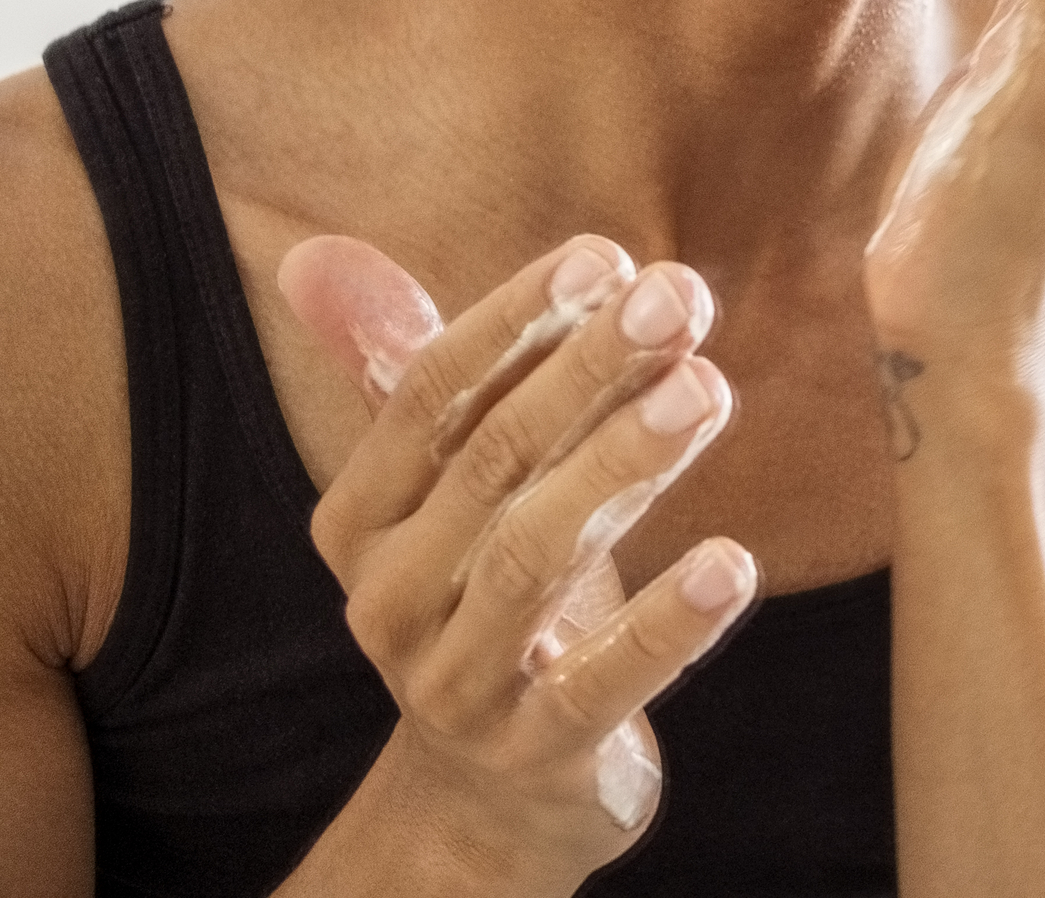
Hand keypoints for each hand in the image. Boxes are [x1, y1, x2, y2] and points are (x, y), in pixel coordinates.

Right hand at [276, 232, 754, 889]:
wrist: (491, 791)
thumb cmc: (488, 593)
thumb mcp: (448, 489)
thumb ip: (401, 372)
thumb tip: (312, 252)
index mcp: (363, 520)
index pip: (427, 399)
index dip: (514, 322)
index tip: (608, 256)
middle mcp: (389, 597)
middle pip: (489, 463)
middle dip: (588, 370)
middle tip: (679, 295)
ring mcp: (455, 681)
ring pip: (532, 558)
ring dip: (622, 466)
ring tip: (708, 389)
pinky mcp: (534, 749)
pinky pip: (596, 681)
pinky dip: (664, 624)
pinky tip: (733, 563)